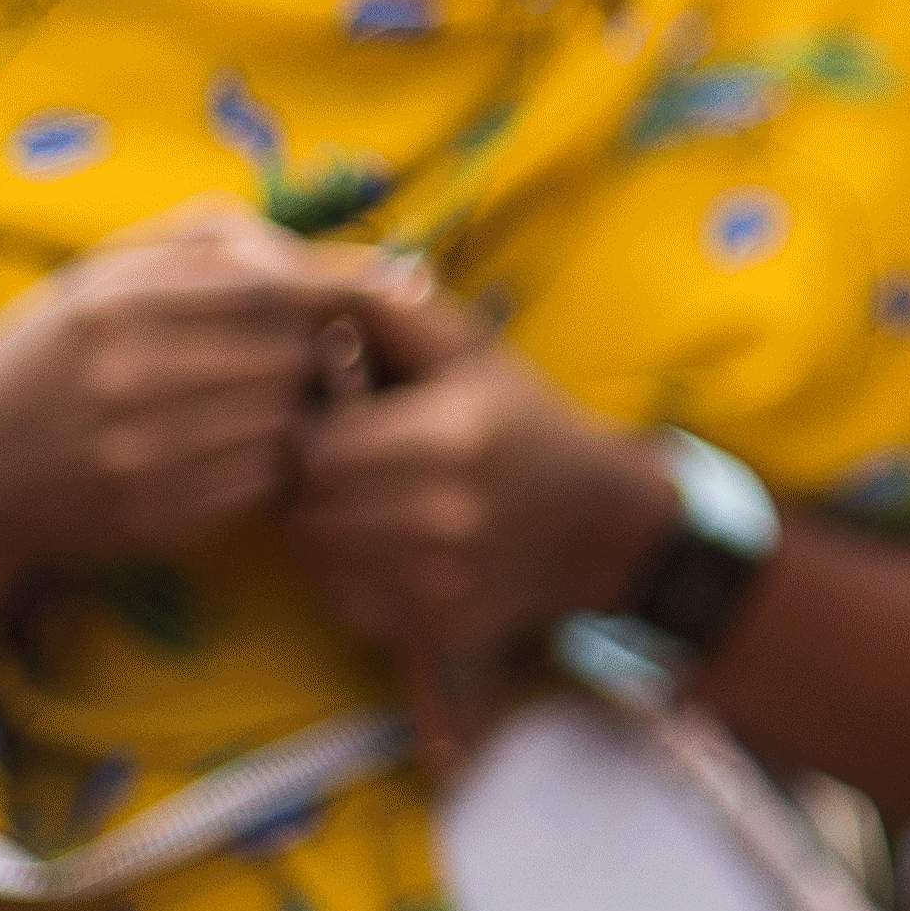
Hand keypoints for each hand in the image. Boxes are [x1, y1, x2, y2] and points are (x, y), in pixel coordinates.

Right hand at [0, 203, 384, 581]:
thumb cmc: (48, 362)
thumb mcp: (98, 277)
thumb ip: (207, 242)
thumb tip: (318, 252)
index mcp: (115, 300)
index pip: (272, 285)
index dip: (330, 292)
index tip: (360, 298)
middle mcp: (126, 372)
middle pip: (291, 353)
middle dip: (309, 353)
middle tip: (298, 358)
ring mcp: (141, 449)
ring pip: (287, 419)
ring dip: (292, 412)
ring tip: (255, 405)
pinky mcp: (155, 514)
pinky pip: (263, 480)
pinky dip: (267, 466)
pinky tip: (233, 453)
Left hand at [283, 290, 671, 769]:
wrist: (601, 524)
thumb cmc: (523, 425)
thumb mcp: (473, 353)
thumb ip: (400, 312)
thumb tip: (327, 283)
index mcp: (447, 439)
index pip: (314, 450)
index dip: (311, 437)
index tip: (336, 426)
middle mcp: (443, 517)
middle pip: (308, 510)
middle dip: (311, 488)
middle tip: (346, 470)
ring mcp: (440, 580)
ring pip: (319, 559)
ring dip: (326, 534)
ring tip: (368, 508)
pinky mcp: (437, 626)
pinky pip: (349, 603)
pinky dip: (351, 579)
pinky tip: (389, 552)